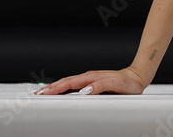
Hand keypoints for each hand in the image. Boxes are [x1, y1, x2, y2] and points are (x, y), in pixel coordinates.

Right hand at [33, 66, 147, 95]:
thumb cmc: (127, 83)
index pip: (69, 83)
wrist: (136, 78)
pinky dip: (63, 89)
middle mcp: (88, 78)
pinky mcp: (91, 84)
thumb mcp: (115, 83)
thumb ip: (99, 86)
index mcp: (91, 77)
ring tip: (42, 93)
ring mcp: (89, 81)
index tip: (44, 93)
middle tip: (36, 95)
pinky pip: (74, 87)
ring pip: (68, 84)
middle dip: (50, 88)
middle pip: (64, 82)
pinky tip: (59, 93)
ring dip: (54, 88)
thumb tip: (83, 91)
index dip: (55, 89)